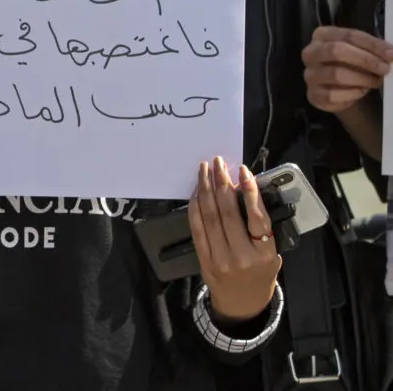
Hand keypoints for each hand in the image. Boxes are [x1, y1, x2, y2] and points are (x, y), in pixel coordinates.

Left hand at [188, 158, 280, 322]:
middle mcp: (241, 256)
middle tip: (218, 163)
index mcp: (264, 254)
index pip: (257, 218)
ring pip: (210, 217)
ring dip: (206, 190)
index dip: (250, 193)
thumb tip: (246, 191)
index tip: (243, 172)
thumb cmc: (260, 274)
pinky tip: (197, 192)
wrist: (242, 304)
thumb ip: (260, 228)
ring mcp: (220, 258)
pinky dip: (196, 207)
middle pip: (228, 213)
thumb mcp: (271, 254)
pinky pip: (197, 228)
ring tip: (205, 170)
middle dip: (222, 183)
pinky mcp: (203, 258)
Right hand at [302, 26, 389, 113]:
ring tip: (376, 81)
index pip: (348, 35)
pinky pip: (334, 95)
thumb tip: (390, 53)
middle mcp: (311, 53)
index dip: (372, 44)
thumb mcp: (360, 50)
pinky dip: (353, 94)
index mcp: (322, 35)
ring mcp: (310, 74)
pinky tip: (362, 91)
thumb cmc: (351, 64)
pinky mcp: (313, 95)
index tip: (391, 53)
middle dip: (365, 60)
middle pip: (336, 51)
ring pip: (337, 74)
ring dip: (363, 79)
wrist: (337, 88)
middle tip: (385, 68)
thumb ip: (372, 49)